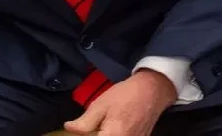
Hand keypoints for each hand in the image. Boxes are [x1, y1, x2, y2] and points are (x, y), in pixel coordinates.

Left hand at [63, 70, 177, 135]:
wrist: (152, 91)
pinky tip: (107, 129)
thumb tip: (69, 128)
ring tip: (99, 128)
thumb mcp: (100, 105)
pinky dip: (114, 134)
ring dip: (104, 134)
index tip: (80, 132)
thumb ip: (84, 122)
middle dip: (97, 134)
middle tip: (89, 129)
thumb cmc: (124, 96)